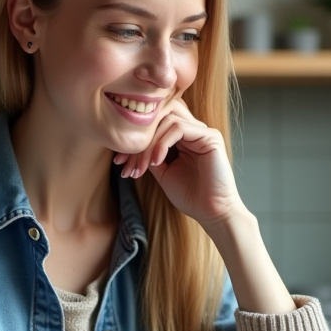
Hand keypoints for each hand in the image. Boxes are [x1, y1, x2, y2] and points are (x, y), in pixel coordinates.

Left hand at [113, 99, 243, 230]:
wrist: (211, 212)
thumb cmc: (190, 196)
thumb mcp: (162, 171)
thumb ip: (150, 153)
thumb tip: (131, 144)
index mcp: (183, 138)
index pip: (155, 126)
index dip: (134, 141)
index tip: (118, 161)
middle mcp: (193, 130)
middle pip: (158, 119)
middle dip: (137, 141)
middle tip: (124, 163)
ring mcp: (202, 131)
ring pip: (166, 121)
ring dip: (148, 145)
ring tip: (141, 167)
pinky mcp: (210, 136)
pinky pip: (178, 128)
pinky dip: (162, 143)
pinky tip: (156, 161)